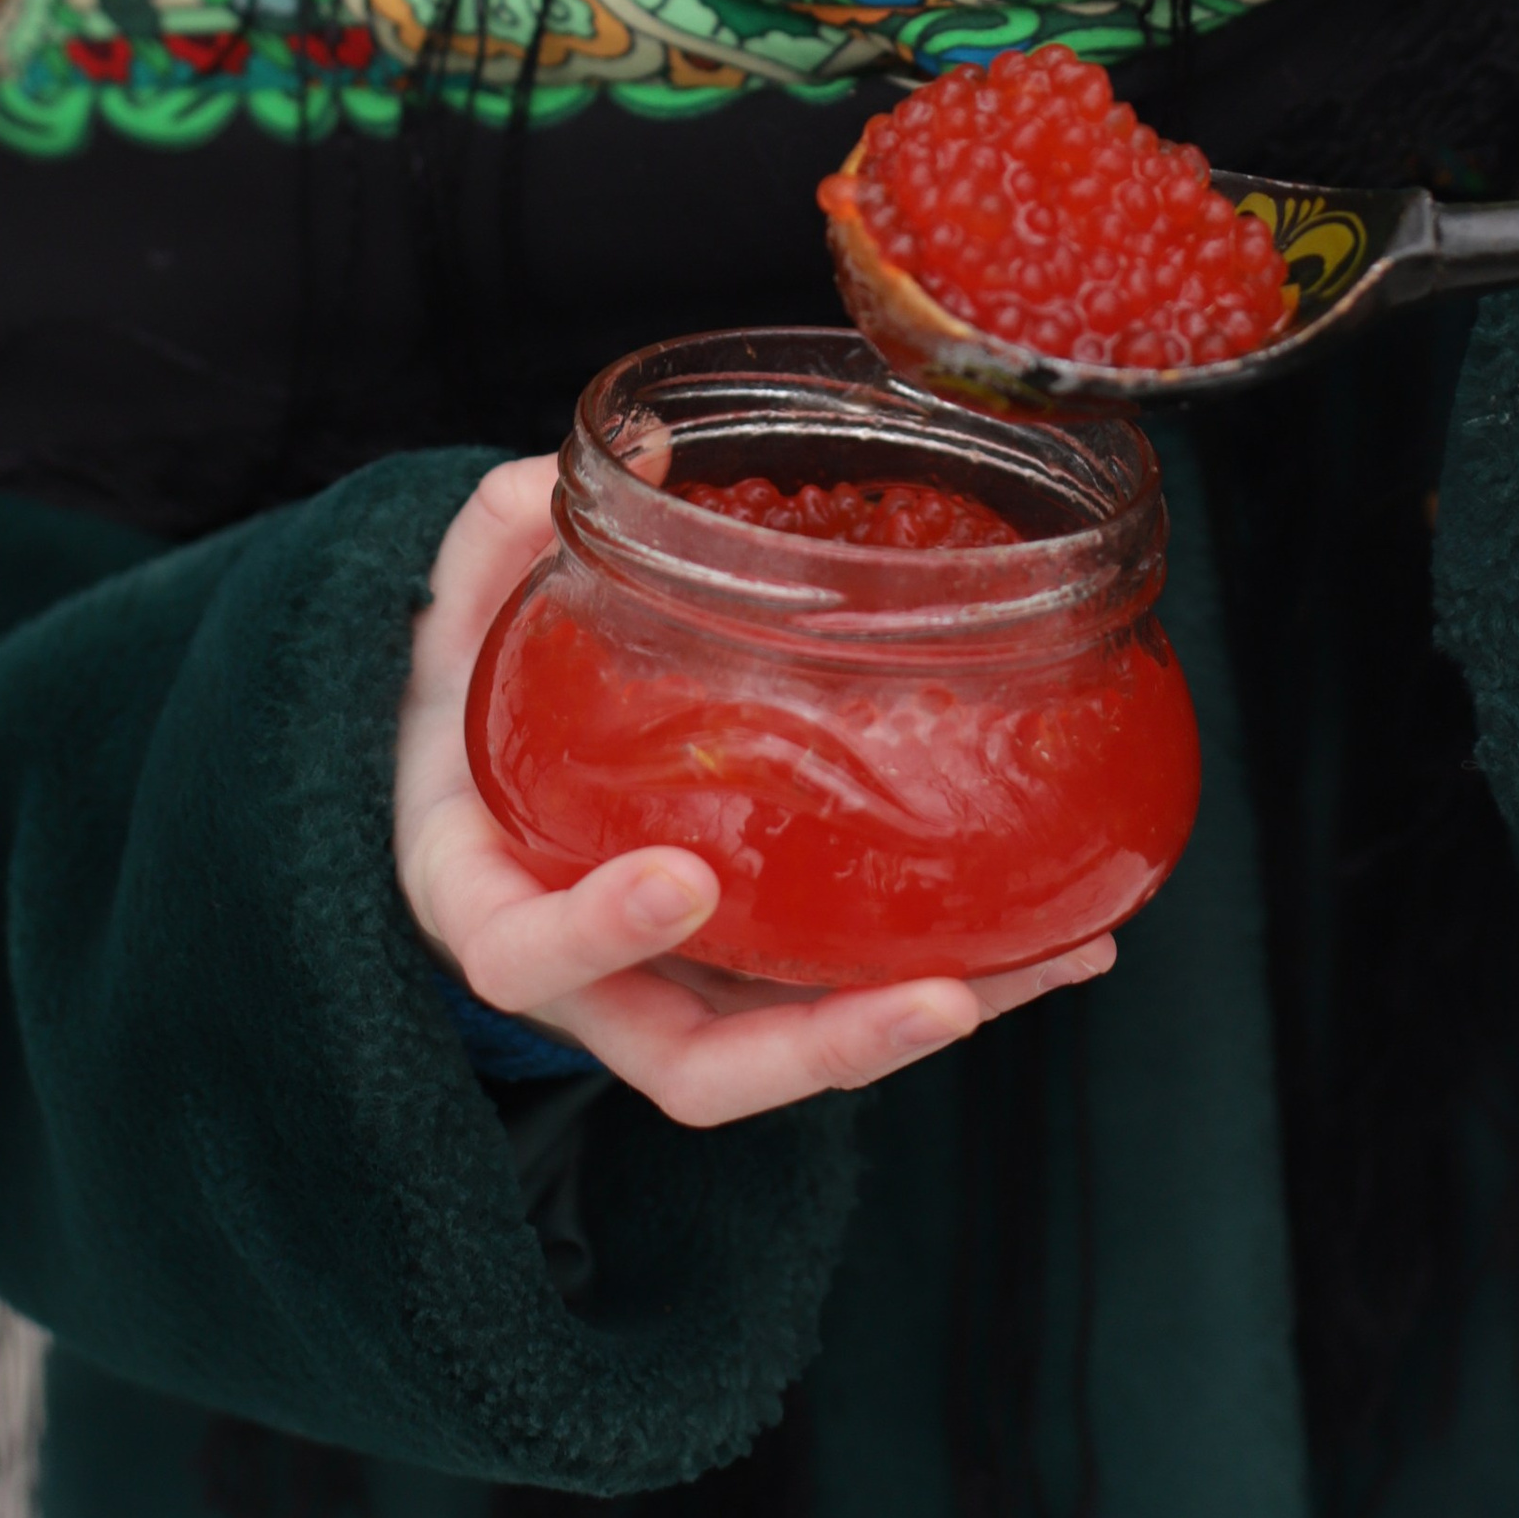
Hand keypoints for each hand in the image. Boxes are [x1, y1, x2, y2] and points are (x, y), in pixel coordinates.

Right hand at [392, 456, 1115, 1128]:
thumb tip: (638, 450)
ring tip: (1053, 961)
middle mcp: (591, 982)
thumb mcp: (456, 615)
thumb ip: (506, 537)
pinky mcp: (756, 974)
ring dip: (924, 1020)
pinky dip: (955, 977)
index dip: (598, 932)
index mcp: (488, 900)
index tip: (680, 876)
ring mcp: (681, 991)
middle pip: (697, 1068)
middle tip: (941, 994)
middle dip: (824, 1044)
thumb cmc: (466, 706)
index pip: (525, 956)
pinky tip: (1061, 935)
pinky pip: (844, 997)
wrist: (474, 780)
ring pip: (794, 1051)